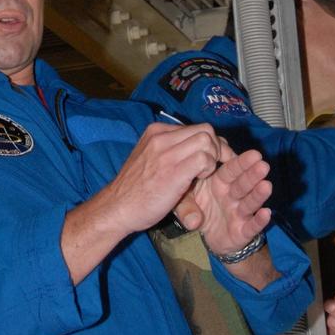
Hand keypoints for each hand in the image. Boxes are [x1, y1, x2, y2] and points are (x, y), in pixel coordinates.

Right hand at [106, 122, 221, 234]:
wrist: (116, 207)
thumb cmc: (134, 188)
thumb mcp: (149, 158)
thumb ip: (170, 150)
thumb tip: (196, 147)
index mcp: (156, 131)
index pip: (196, 127)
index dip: (210, 143)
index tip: (212, 158)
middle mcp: (161, 137)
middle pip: (205, 129)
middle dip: (218, 148)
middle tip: (214, 167)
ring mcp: (166, 152)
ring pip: (207, 140)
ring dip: (213, 158)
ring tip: (203, 175)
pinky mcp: (173, 170)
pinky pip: (204, 158)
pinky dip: (208, 169)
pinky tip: (197, 182)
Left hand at [193, 142, 272, 257]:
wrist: (204, 237)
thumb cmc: (196, 209)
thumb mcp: (185, 204)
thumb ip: (185, 208)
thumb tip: (192, 220)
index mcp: (219, 183)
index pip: (230, 170)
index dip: (241, 162)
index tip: (253, 154)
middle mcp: (232, 196)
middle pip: (242, 184)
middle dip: (253, 175)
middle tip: (263, 164)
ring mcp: (238, 214)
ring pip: (249, 203)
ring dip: (258, 195)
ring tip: (267, 185)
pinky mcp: (242, 232)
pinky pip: (251, 226)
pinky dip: (259, 221)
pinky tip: (266, 213)